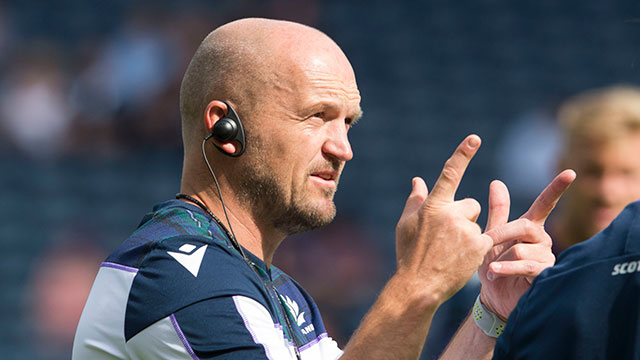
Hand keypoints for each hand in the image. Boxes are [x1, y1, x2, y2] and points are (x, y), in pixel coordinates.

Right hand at [395, 135, 492, 305]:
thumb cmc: (408, 254)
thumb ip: (415, 199)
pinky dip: (476, 247)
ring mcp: (467, 230)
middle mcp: (451, 214)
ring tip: (452, 252)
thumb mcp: (405, 224)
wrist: (419, 286)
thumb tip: (418, 179)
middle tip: (447, 238)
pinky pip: (485, 238)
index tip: (474, 138)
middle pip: (470, 204)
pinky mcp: (480, 246)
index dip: (462, 154)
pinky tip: (461, 259)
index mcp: (433, 205)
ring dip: (469, 233)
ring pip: (477, 222)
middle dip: (463, 217)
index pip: (450, 173)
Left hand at [478, 170, 575, 319]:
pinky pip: (526, 266)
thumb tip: (497, 182)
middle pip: (525, 226)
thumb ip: (497, 212)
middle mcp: (542, 240)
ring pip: (521, 249)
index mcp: (530, 228)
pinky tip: (493, 272)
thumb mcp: (491, 238)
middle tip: (484, 243)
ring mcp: (546, 257)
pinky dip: (506, 268)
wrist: (493, 298)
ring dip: (501, 259)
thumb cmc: (494, 266)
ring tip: (491, 269)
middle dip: (501, 234)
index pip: (545, 204)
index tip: (570, 173)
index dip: (556, 189)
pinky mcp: (545, 275)